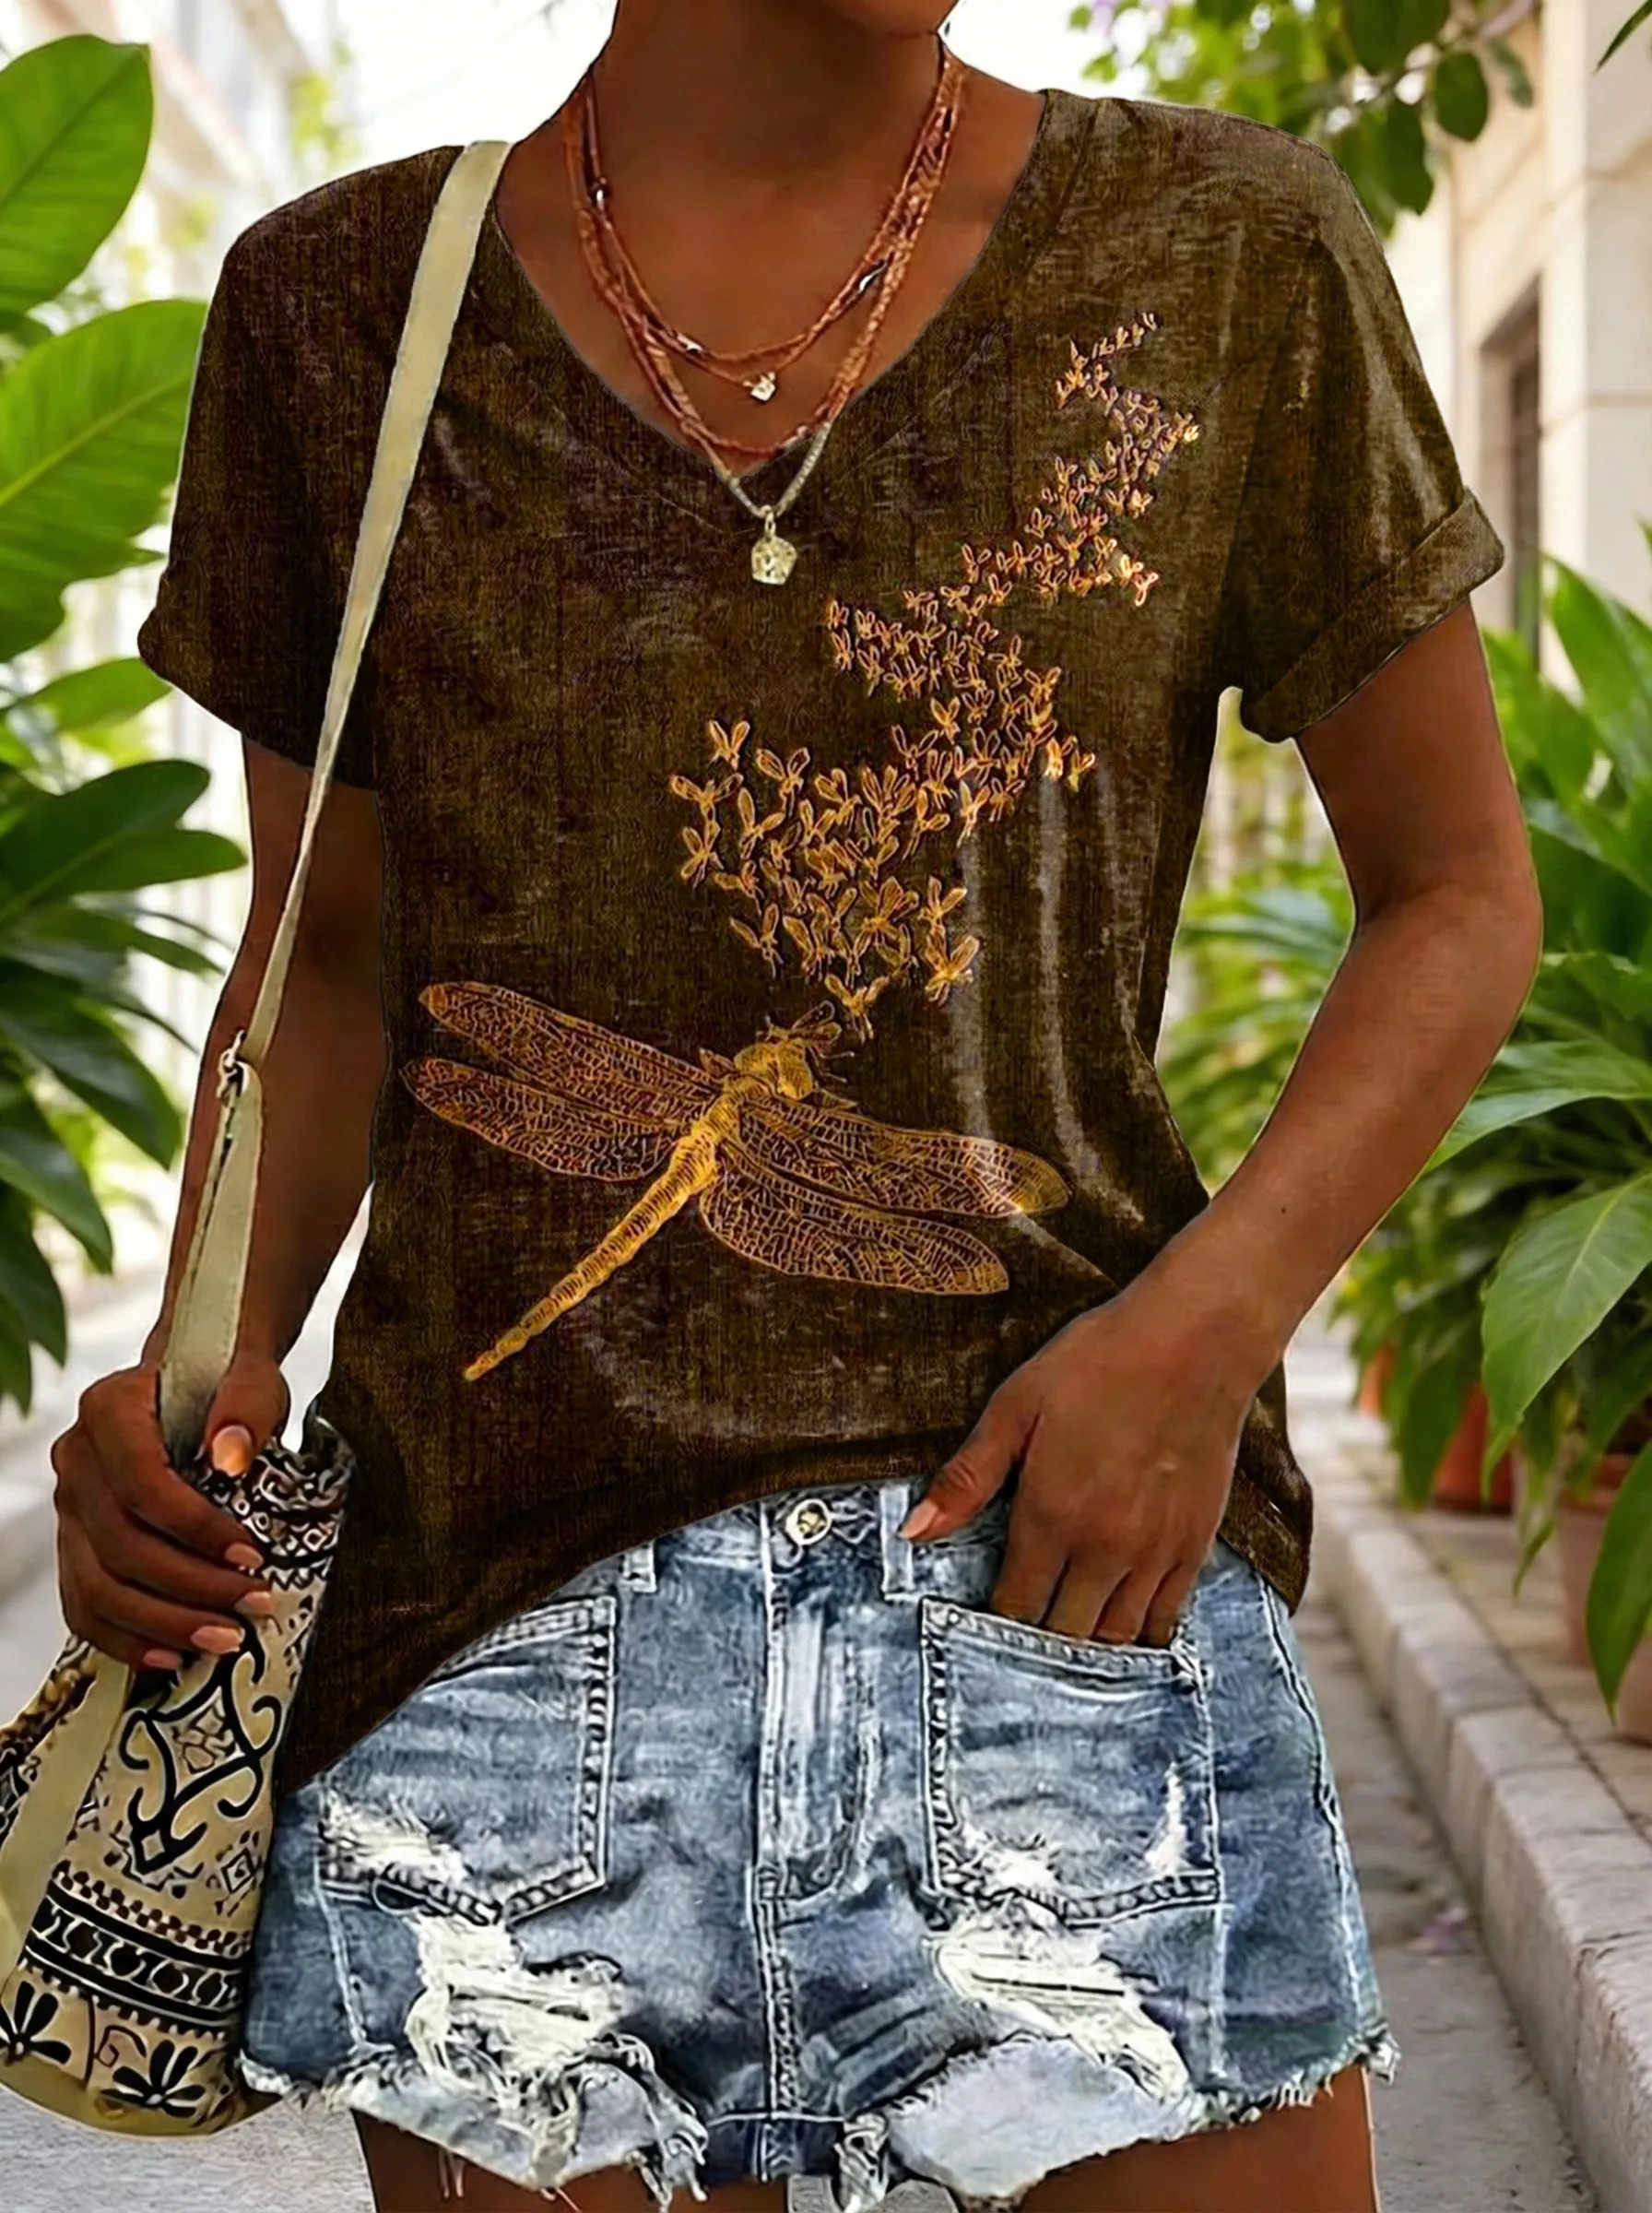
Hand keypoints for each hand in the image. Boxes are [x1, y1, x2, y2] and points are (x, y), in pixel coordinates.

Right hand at [51, 1348, 290, 1673]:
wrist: (199, 1382)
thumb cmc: (225, 1378)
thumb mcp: (251, 1375)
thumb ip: (246, 1403)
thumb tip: (229, 1456)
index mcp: (109, 1409)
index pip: (142, 1484)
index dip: (196, 1529)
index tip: (251, 1555)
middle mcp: (76, 1459)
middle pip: (119, 1544)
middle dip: (189, 1587)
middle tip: (253, 1604)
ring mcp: (70, 1506)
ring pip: (97, 1585)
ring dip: (162, 1623)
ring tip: (226, 1638)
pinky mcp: (77, 1543)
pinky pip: (85, 1605)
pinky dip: (126, 1637)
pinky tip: (173, 1655)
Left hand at [901, 1277, 1255, 1646]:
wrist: (1195, 1341)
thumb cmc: (1099, 1363)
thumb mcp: (1016, 1406)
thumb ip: (967, 1477)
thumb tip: (914, 1532)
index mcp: (1051, 1516)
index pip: (1013, 1608)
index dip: (992, 1622)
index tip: (980, 1618)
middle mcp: (1104, 1548)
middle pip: (1062, 1635)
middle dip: (1036, 1639)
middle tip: (1022, 1623)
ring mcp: (1154, 1552)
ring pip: (1115, 1638)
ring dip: (1086, 1641)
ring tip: (1065, 1628)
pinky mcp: (1196, 1544)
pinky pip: (1167, 1618)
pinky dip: (1141, 1631)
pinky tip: (1121, 1617)